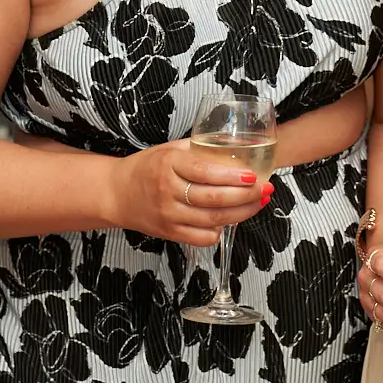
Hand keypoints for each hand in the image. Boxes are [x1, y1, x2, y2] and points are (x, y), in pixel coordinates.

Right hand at [107, 139, 271, 246]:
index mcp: (169, 164)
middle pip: (213, 198)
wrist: (115, 194)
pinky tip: (230, 220)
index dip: (231, 176)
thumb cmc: (146, 168)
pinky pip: (201, 238)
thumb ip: (197, 148)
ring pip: (212, 219)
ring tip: (259, 203)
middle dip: (246, 196)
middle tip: (266, 190)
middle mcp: (168, 191)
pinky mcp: (169, 233)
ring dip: (241, 213)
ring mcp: (168, 215)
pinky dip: (219, 231)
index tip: (253, 175)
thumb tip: (233, 144)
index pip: (204, 172)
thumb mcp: (168, 149)